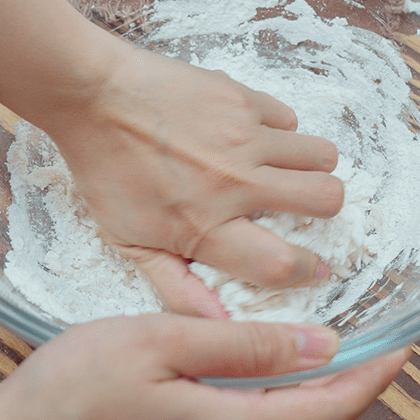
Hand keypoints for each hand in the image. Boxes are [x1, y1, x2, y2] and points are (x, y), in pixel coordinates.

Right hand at [0, 314, 410, 419]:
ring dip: (325, 396)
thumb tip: (320, 344)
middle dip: (357, 389)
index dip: (374, 375)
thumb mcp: (162, 345)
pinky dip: (289, 402)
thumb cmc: (79, 389)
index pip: (331, 409)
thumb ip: (242, 346)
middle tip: (374, 342)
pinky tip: (275, 369)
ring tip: (336, 350)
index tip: (404, 343)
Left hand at [46, 41, 342, 317]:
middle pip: (326, 199)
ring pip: (322, 155)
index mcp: (205, 225)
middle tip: (302, 206)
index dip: (309, 271)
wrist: (93, 96)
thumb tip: (220, 323)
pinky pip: (290, 118)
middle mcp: (234, 182)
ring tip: (285, 167)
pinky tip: (252, 134)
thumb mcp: (129, 242)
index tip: (313, 266)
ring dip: (311, 166)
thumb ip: (176, 286)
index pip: (284, 263)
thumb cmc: (106, 170)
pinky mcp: (242, 97)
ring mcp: (243, 135)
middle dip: (324, 210)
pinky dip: (280, 130)